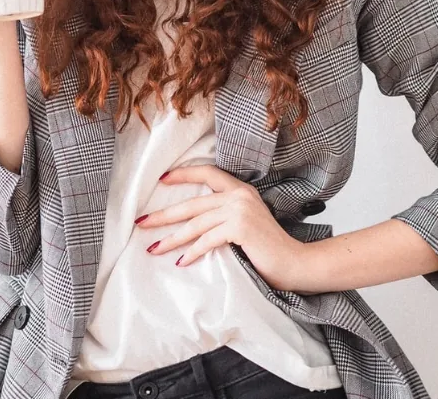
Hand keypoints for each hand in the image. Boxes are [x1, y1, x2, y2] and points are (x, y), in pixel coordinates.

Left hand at [134, 165, 305, 290]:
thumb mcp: (246, 223)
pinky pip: (207, 240)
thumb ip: (225, 215)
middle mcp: (239, 195)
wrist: (296, 263)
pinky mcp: (239, 227)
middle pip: (193, 203)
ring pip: (195, 224)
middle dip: (164, 214)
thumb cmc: (269, 249)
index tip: (162, 180)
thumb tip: (193, 223)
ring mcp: (239, 210)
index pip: (208, 174)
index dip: (184, 175)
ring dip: (172, 238)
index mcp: (241, 190)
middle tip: (141, 223)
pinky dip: (192, 252)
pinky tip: (181, 261)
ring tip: (154, 248)